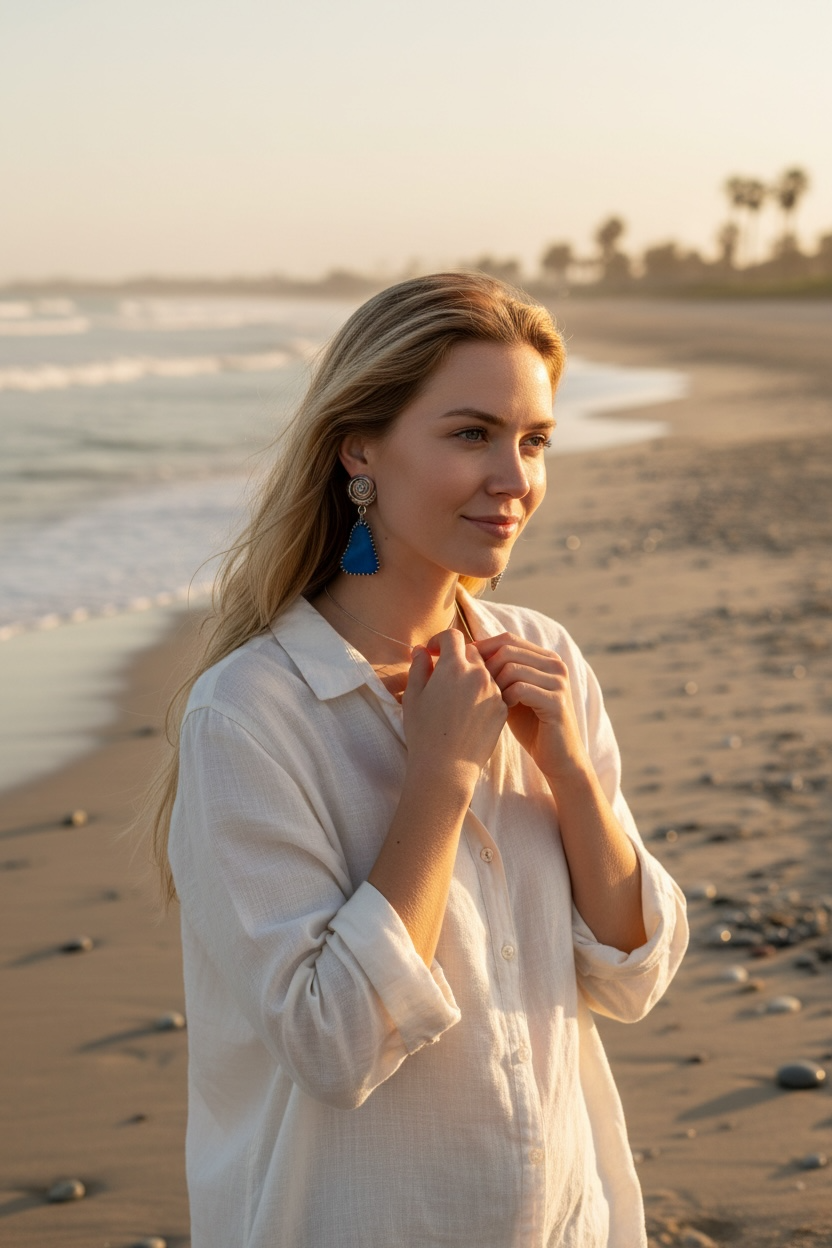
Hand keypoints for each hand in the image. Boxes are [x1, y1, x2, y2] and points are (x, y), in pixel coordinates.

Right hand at [402, 629, 506, 790]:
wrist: (447, 768)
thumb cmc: (424, 732)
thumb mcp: (414, 697)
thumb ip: (418, 667)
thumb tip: (421, 651)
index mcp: (454, 667)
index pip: (453, 637)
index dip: (440, 640)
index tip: (433, 652)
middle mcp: (478, 674)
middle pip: (472, 651)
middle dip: (458, 657)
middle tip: (445, 674)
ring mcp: (493, 691)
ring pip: (485, 671)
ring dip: (472, 675)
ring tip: (457, 695)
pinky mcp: (502, 708)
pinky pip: (495, 690)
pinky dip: (484, 692)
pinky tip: (470, 710)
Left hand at [475, 633, 589, 784]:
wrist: (557, 758)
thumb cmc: (530, 725)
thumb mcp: (512, 692)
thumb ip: (499, 672)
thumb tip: (467, 651)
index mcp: (546, 658)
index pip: (507, 639)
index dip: (482, 649)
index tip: (463, 668)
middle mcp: (556, 664)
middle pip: (507, 649)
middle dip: (485, 668)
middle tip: (478, 690)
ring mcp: (558, 682)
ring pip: (511, 668)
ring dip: (494, 686)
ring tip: (493, 702)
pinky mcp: (557, 701)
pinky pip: (520, 688)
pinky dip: (505, 699)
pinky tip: (504, 710)